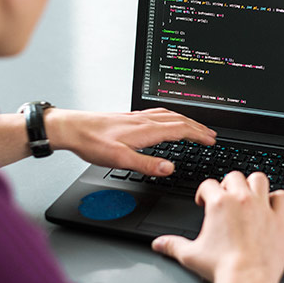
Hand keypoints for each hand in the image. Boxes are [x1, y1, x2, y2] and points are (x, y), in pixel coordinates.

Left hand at [44, 107, 215, 175]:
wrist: (72, 128)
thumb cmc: (92, 142)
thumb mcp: (120, 159)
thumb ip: (146, 164)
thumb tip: (169, 168)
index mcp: (145, 129)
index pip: (180, 130)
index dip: (198, 135)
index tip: (210, 140)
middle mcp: (143, 120)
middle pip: (178, 120)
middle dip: (197, 127)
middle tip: (211, 134)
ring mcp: (137, 117)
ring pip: (169, 115)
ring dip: (186, 121)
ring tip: (196, 127)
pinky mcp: (129, 117)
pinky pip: (158, 114)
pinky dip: (171, 117)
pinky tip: (167, 121)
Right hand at [151, 171, 283, 282]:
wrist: (246, 280)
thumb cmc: (221, 267)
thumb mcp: (190, 254)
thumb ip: (173, 244)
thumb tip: (159, 243)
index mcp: (218, 203)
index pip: (208, 184)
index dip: (204, 193)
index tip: (204, 202)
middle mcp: (240, 199)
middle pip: (233, 176)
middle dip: (227, 185)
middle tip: (225, 198)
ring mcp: (261, 207)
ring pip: (258, 178)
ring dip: (252, 184)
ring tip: (248, 195)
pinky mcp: (278, 218)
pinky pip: (282, 196)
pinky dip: (276, 198)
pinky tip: (270, 206)